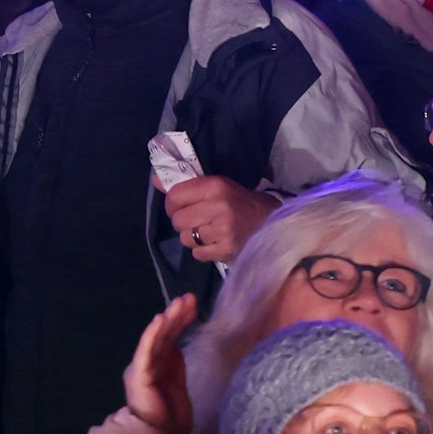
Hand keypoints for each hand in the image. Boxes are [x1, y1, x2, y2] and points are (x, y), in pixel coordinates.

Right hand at [124, 294, 198, 433]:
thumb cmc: (171, 415)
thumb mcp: (178, 380)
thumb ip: (176, 361)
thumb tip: (178, 341)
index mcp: (158, 362)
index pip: (170, 335)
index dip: (181, 319)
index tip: (194, 304)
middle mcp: (147, 361)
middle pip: (163, 332)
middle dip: (177, 314)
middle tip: (190, 297)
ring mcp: (142, 367)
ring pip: (156, 337)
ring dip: (169, 318)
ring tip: (181, 302)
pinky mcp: (140, 374)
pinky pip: (147, 350)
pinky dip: (152, 333)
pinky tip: (161, 318)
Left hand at [162, 176, 279, 262]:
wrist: (277, 224)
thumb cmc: (246, 204)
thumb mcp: (220, 187)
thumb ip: (188, 186)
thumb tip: (155, 181)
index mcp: (215, 187)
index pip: (174, 196)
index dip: (173, 204)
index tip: (183, 206)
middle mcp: (217, 207)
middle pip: (177, 220)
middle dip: (185, 222)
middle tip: (200, 220)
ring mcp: (221, 231)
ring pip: (186, 238)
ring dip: (194, 237)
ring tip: (211, 232)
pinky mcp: (225, 250)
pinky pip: (197, 253)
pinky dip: (204, 250)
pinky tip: (217, 242)